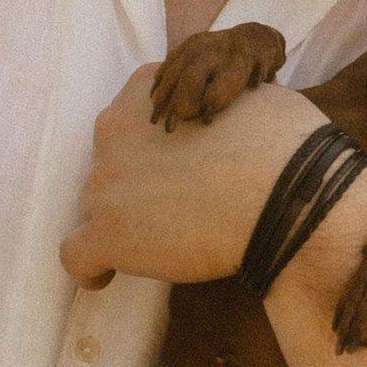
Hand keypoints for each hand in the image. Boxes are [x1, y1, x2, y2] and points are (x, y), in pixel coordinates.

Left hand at [62, 67, 331, 290]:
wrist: (290, 197)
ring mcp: (106, 184)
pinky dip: (91, 266)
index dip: (152, 144)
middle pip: (110, 163)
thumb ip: (216, 99)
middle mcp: (115, 130)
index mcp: (146, 90)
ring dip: (123, 221)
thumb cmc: (287, 144)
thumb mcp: (249, 93)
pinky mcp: (109, 235)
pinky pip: (76, 255)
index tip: (176, 163)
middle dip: (137, 183)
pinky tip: (108, 276)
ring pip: (96, 207)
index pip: (130, 117)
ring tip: (162, 242)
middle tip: (179, 204)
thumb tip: (223, 110)